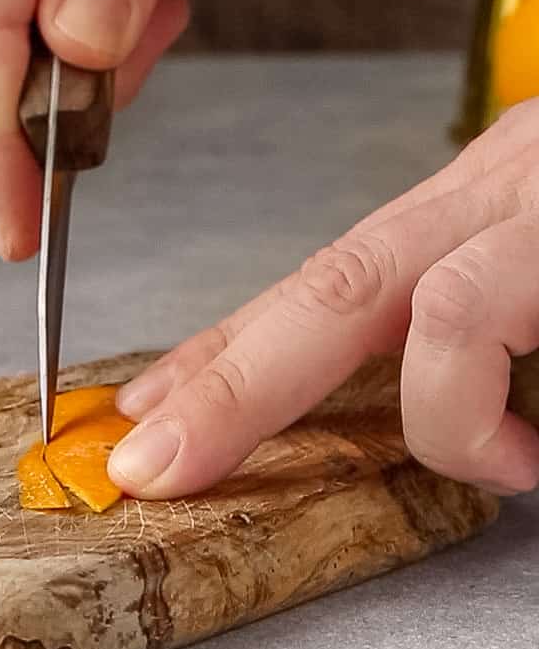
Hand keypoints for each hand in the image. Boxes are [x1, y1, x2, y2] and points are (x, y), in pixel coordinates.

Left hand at [109, 99, 538, 498]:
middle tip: (146, 461)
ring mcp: (513, 197)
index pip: (334, 274)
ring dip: (403, 410)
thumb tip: (501, 429)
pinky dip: (466, 410)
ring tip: (493, 461)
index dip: (234, 348)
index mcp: (482, 203)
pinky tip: (523, 455)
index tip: (154, 408)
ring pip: (358, 290)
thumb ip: (520, 339)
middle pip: (320, 280)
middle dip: (219, 382)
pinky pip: (454, 320)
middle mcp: (487, 186)